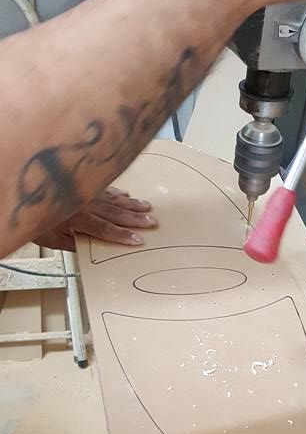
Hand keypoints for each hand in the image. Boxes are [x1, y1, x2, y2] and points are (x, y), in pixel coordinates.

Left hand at [34, 187, 157, 250]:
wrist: (26, 191)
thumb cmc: (35, 218)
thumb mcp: (51, 238)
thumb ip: (73, 243)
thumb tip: (90, 248)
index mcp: (78, 219)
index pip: (105, 229)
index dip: (123, 235)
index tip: (138, 240)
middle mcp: (85, 204)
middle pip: (115, 213)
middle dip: (135, 218)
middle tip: (152, 222)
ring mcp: (86, 192)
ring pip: (113, 199)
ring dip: (132, 204)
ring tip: (147, 208)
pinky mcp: (83, 185)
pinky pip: (104, 189)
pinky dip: (116, 192)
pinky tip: (126, 194)